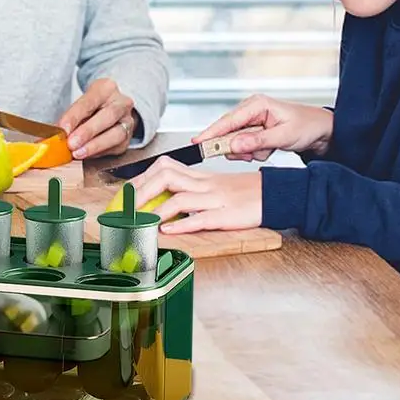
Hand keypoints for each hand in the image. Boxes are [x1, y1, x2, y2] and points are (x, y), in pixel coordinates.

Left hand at [58, 78, 136, 159]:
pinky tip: (86, 155)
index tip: (63, 129)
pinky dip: (99, 153)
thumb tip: (57, 135)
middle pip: (108, 115)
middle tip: (71, 143)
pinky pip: (116, 147)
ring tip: (78, 153)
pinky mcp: (128, 138)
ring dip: (95, 145)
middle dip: (88, 131)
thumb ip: (71, 117)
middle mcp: (122, 102)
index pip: (90, 101)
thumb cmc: (91, 106)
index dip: (75, 116)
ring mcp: (128, 120)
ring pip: (117, 134)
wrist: (108, 109)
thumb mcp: (80, 104)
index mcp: (106, 88)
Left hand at [130, 156, 262, 233]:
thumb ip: (190, 187)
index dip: (141, 178)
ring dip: (156, 209)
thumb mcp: (214, 184)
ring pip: (181, 198)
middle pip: (166, 177)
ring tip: (139, 221)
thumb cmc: (244, 192)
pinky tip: (167, 231)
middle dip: (141, 191)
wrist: (274, 193)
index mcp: (200, 176)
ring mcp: (216, 199)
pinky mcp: (227, 216)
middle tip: (125, 207)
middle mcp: (205, 184)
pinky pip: (202, 219)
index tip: (125, 191)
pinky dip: (182, 225)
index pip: (164, 167)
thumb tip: (162, 195)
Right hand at [194, 94, 333, 161]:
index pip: (228, 120)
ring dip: (249, 151)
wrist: (322, 131)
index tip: (198, 143)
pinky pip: (244, 146)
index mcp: (256, 104)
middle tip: (251, 154)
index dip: (211, 132)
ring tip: (267, 150)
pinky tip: (268, 149)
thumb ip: (258, 141)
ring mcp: (251, 120)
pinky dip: (254, 152)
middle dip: (238, 147)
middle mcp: (251, 110)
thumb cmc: (307, 126)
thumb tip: (234, 145)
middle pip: (228, 132)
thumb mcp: (284, 136)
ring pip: (236, 142)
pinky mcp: (254, 130)